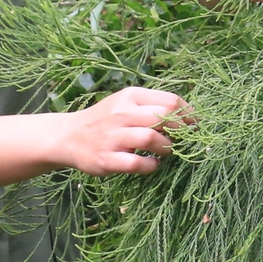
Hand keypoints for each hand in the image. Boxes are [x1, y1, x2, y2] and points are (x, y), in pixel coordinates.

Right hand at [64, 86, 186, 174]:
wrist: (67, 137)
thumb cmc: (105, 120)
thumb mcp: (124, 103)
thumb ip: (151, 105)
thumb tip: (188, 114)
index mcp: (130, 96)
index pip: (170, 100)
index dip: (188, 114)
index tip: (195, 125)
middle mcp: (121, 113)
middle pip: (163, 117)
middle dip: (181, 131)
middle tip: (184, 140)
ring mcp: (113, 136)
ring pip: (151, 138)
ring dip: (166, 148)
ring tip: (165, 151)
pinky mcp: (107, 159)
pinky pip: (137, 163)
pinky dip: (151, 165)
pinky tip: (153, 164)